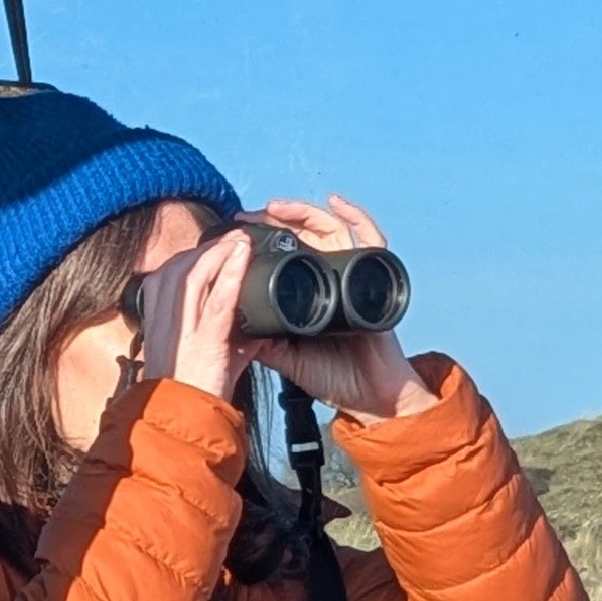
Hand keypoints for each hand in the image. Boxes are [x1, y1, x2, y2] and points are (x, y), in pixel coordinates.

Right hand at [137, 227, 256, 406]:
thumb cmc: (192, 387)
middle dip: (207, 247)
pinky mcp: (203, 338)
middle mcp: (163, 316)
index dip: (193, 255)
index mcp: (156, 317)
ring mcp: (181, 326)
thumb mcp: (205, 354)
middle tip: (233, 236)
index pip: (169, 273)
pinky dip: (231, 273)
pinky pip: (217, 298)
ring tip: (240, 239)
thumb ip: (229, 336)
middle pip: (180, 265)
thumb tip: (258, 327)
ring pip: (194, 274)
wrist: (182, 417)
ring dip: (219, 251)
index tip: (215, 246)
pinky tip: (242, 256)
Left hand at [230, 197, 434, 417]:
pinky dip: (357, 217)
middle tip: (248, 216)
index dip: (261, 240)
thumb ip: (262, 341)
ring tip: (277, 207)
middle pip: (305, 235)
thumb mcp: (286, 357)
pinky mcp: (374, 281)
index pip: (285, 255)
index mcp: (309, 294)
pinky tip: (336, 202)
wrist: (371, 397)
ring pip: (331, 230)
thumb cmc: (335, 378)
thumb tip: (227, 325)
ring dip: (304, 212)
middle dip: (276, 219)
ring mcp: (352, 278)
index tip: (231, 232)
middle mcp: (330, 280)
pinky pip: (372, 241)